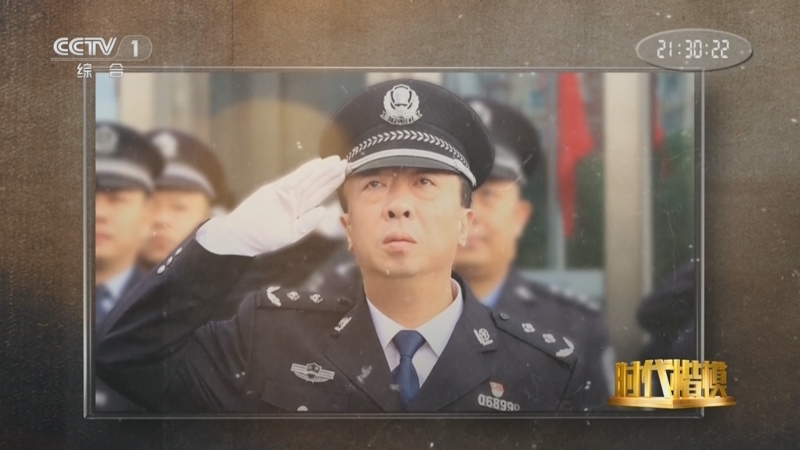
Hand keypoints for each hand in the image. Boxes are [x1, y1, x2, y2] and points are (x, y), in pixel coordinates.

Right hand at [198, 156, 346, 255]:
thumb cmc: (262, 238)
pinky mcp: (276, 189)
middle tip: (345, 162)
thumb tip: (323, 211)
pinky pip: (294, 178)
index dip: (332, 185)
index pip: (319, 195)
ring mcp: (286, 193)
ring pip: (309, 179)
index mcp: (299, 211)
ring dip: (322, 170)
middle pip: (317, 184)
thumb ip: (306, 224)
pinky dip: (306, 171)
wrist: (240, 235)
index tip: (344, 176)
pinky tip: (318, 164)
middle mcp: (295, 199)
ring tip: (336, 161)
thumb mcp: (289, 235)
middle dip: (331, 174)